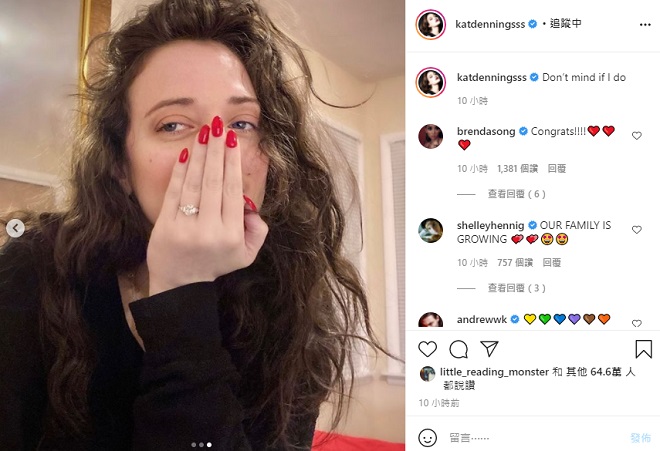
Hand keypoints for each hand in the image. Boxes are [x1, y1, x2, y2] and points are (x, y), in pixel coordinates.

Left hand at [146, 116, 268, 295]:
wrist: (180, 284)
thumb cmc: (215, 264)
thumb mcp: (246, 255)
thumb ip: (258, 231)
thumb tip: (252, 207)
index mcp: (231, 235)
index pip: (233, 191)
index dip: (233, 164)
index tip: (232, 141)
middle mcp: (210, 230)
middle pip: (215, 183)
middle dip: (217, 151)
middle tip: (219, 127)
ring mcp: (186, 228)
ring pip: (195, 184)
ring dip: (201, 155)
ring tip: (205, 133)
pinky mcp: (166, 226)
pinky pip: (175, 193)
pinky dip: (181, 172)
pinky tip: (187, 153)